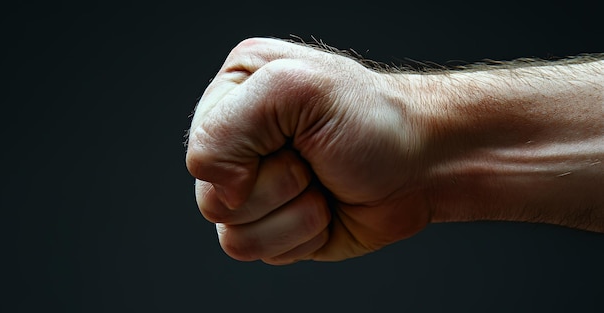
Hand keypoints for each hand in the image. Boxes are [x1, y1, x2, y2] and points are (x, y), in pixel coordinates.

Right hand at [186, 38, 434, 263]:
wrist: (424, 164)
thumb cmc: (372, 120)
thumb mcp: (297, 89)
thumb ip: (228, 127)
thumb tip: (220, 192)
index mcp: (235, 95)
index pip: (202, 150)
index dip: (244, 163)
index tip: (293, 144)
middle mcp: (239, 143)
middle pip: (212, 200)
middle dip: (276, 188)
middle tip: (312, 162)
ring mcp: (254, 187)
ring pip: (232, 235)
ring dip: (291, 216)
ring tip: (321, 186)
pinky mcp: (273, 225)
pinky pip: (258, 252)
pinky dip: (300, 237)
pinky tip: (325, 210)